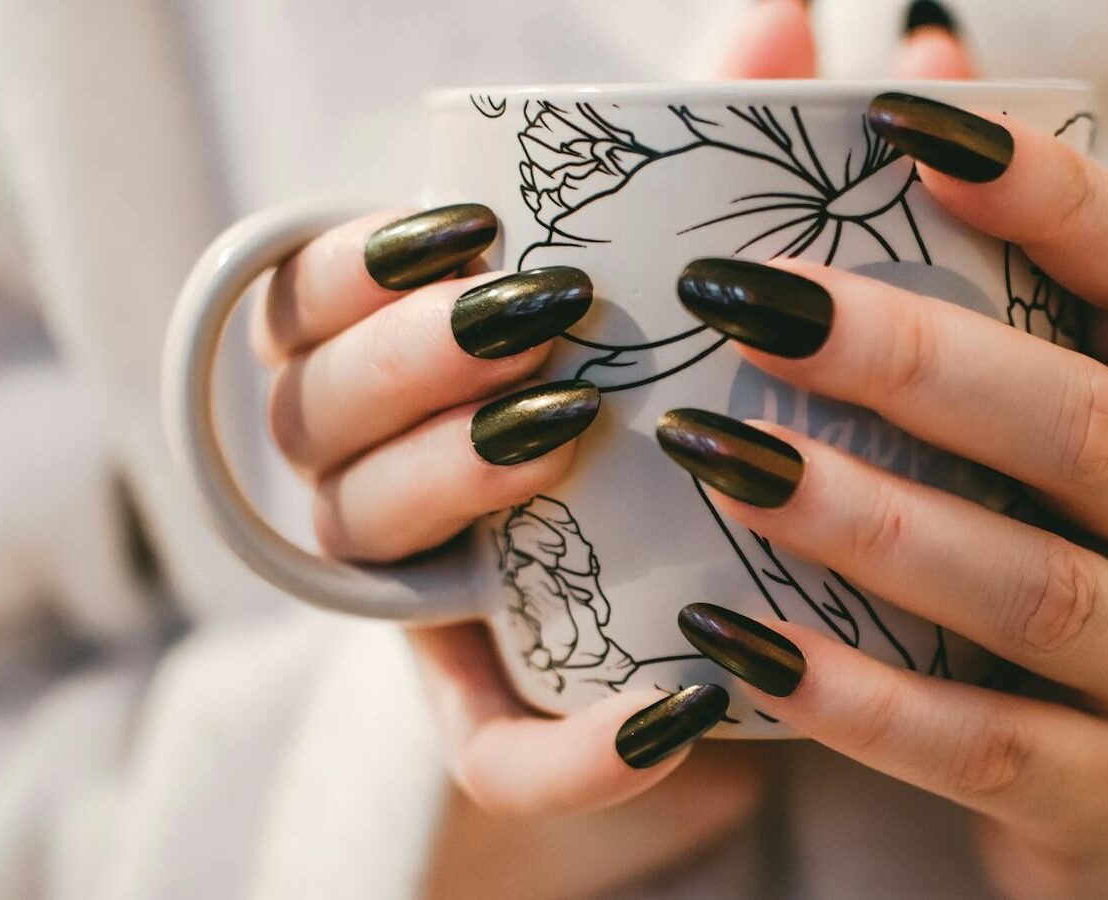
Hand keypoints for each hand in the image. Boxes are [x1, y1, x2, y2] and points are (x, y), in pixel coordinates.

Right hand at [244, 5, 845, 895]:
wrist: (721, 585)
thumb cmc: (679, 386)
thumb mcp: (695, 272)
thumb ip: (720, 144)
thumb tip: (799, 10)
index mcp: (404, 365)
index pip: (309, 305)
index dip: (359, 263)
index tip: (470, 224)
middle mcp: (390, 476)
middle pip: (320, 417)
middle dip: (411, 356)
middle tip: (539, 313)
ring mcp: (431, 598)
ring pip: (370, 545)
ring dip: (448, 486)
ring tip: (564, 431)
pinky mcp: (501, 716)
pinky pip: (495, 754)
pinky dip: (570, 749)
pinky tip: (675, 707)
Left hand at [656, 9, 1107, 898]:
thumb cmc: (1052, 535)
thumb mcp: (1036, 405)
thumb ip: (970, 248)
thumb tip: (914, 42)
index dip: (1054, 192)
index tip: (909, 120)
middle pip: (1087, 430)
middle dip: (921, 361)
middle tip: (754, 301)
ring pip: (1031, 589)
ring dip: (873, 521)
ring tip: (723, 455)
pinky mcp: (1099, 784)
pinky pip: (976, 745)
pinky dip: (854, 700)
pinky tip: (727, 647)